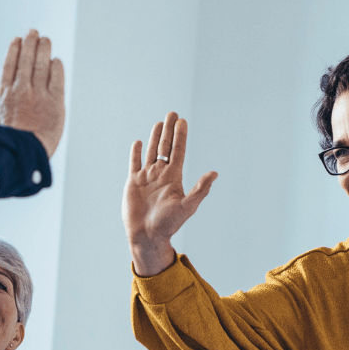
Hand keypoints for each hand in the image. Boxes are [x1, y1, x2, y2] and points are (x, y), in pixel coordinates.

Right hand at [0, 29, 64, 157]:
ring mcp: (39, 94)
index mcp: (2, 94)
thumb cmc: (2, 145)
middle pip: (26, 59)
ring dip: (43, 49)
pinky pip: (57, 79)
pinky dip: (56, 68)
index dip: (13, 51)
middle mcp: (20, 90)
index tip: (16, 40)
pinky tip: (56, 61)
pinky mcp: (56, 102)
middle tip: (33, 32)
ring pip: (41, 64)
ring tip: (45, 40)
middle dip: (29, 43)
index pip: (8, 65)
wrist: (22, 155)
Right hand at [124, 112, 218, 275]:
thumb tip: (215, 173)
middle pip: (166, 147)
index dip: (180, 136)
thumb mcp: (187, 206)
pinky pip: (134, 163)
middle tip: (173, 113)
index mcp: (174, 178)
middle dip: (169, 131)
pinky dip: (136, 153)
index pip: (178, 151)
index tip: (182, 121)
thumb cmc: (169, 224)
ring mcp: (147, 178)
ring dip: (155, 137)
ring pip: (152, 152)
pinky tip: (139, 142)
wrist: (147, 236)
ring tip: (159, 123)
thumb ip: (200, 189)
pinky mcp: (133, 183)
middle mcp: (161, 175)